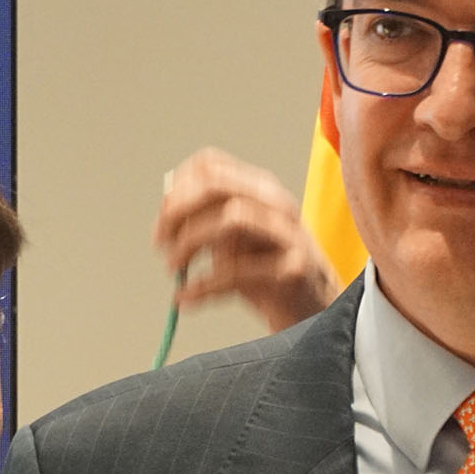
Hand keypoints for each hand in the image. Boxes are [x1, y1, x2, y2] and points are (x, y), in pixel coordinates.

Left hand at [151, 148, 339, 332]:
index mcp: (260, 188)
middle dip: (178, 212)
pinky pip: (238, 271)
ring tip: (173, 268)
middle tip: (160, 242)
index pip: (210, 164)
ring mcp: (289, 234)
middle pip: (216, 186)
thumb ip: (206, 220)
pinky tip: (185, 298)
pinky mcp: (293, 269)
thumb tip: (166, 208)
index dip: (176, 189)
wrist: (314, 309)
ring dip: (190, 243)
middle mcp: (277, 203)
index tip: (162, 222)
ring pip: (230, 218)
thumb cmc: (268, 272)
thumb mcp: (234, 240)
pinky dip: (202, 285)